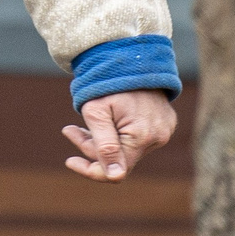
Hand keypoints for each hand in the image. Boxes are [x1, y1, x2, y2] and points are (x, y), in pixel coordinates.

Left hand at [61, 90, 176, 182]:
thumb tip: (115, 177)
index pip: (114, 171)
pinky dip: (118, 134)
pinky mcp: (165, 124)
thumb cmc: (109, 84)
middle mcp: (158, 138)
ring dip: (103, 141)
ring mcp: (164, 131)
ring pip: (126, 149)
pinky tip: (106, 120)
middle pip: (118, 159)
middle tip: (71, 129)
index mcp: (141, 137)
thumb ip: (104, 146)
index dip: (90, 170)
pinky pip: (137, 139)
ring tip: (82, 124)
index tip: (69, 161)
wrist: (131, 58)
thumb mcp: (96, 113)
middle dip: (92, 147)